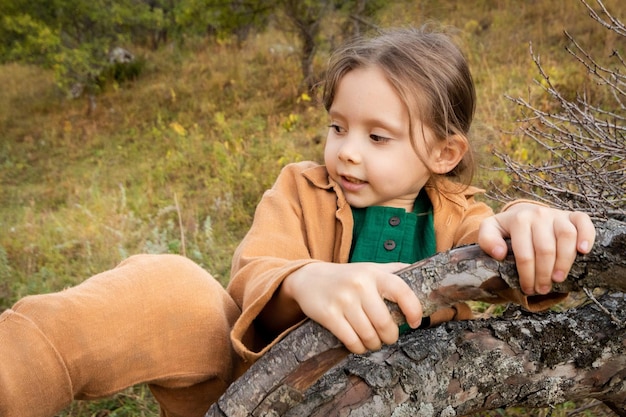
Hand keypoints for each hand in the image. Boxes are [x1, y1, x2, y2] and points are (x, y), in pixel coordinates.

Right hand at [282, 262, 421, 353]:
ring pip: (368, 335)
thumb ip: (395, 272)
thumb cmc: (347, 277)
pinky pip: (351, 341)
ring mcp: (343, 300)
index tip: (415, 322)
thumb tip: (425, 279)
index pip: (402, 291)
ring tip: (374, 342)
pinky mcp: (329, 315)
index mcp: (374, 274)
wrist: (308, 278)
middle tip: (388, 337)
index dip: (414, 310)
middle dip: (390, 336)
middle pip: (385, 323)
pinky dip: (359, 348)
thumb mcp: (370, 269)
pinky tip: (360, 344)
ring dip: (374, 344)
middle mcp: (360, 285)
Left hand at [478, 203, 594, 294]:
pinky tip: (584, 252)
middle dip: (543, 274)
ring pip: (566, 237)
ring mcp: (557, 214)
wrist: (525, 213)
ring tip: (558, 279)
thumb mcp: (490, 230)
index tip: (528, 289)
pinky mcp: (573, 216)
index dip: (526, 274)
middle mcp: (538, 215)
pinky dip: (587, 236)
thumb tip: (499, 254)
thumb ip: (487, 240)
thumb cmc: (508, 228)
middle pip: (545, 249)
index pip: (524, 253)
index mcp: (518, 220)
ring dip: (564, 261)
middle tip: (542, 289)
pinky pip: (583, 223)